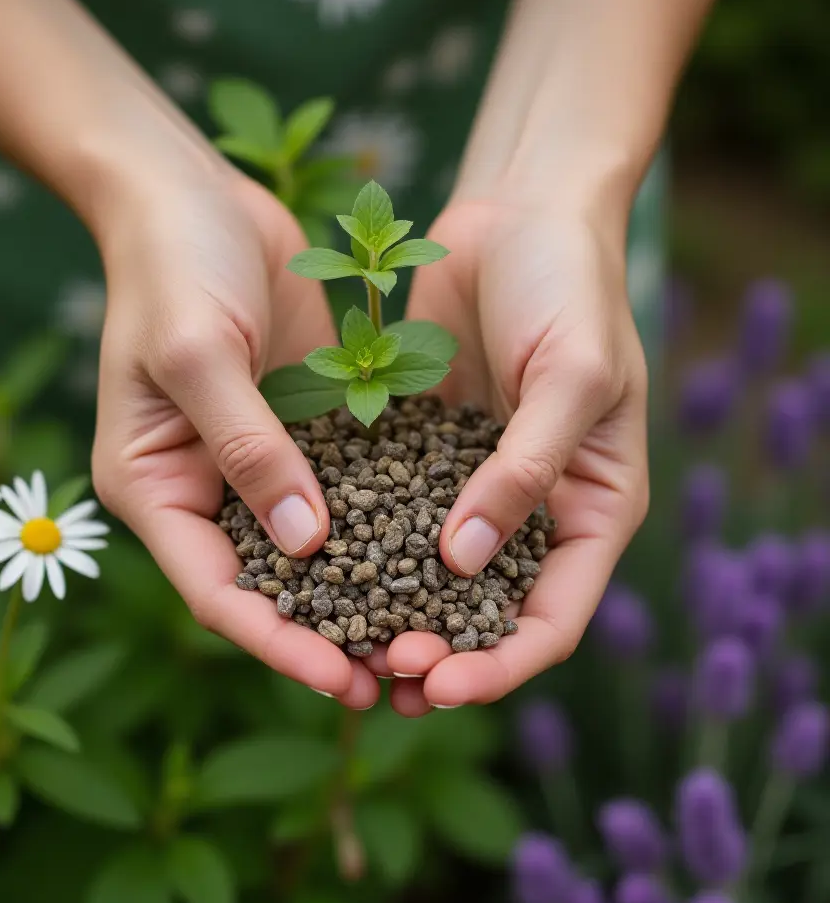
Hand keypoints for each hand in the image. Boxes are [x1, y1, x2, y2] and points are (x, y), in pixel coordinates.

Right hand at [90, 163, 380, 709]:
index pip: (215, 590)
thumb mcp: (196, 352)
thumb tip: (305, 544)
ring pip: (311, 551)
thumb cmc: (171, 264)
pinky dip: (382, 525)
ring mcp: (255, 460)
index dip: (277, 641)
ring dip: (364, 592)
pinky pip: (345, 489)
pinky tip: (437, 552)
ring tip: (428, 635)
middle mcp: (203, 487)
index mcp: (153, 487)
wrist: (190, 193)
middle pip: (267, 587)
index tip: (340, 680)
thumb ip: (247, 448)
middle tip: (397, 679)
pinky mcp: (301, 428)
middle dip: (327, 636)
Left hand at [384, 198, 649, 714]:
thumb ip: (526, 470)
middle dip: (437, 655)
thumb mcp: (571, 375)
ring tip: (337, 646)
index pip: (551, 620)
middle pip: (484, 616)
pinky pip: (386, 512)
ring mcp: (470, 485)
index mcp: (590, 509)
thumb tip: (464, 563)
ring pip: (427, 577)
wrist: (520, 215)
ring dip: (388, 616)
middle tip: (378, 674)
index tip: (442, 688)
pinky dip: (357, 547)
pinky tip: (312, 566)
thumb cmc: (571, 287)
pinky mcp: (420, 452)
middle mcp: (530, 511)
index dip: (500, 666)